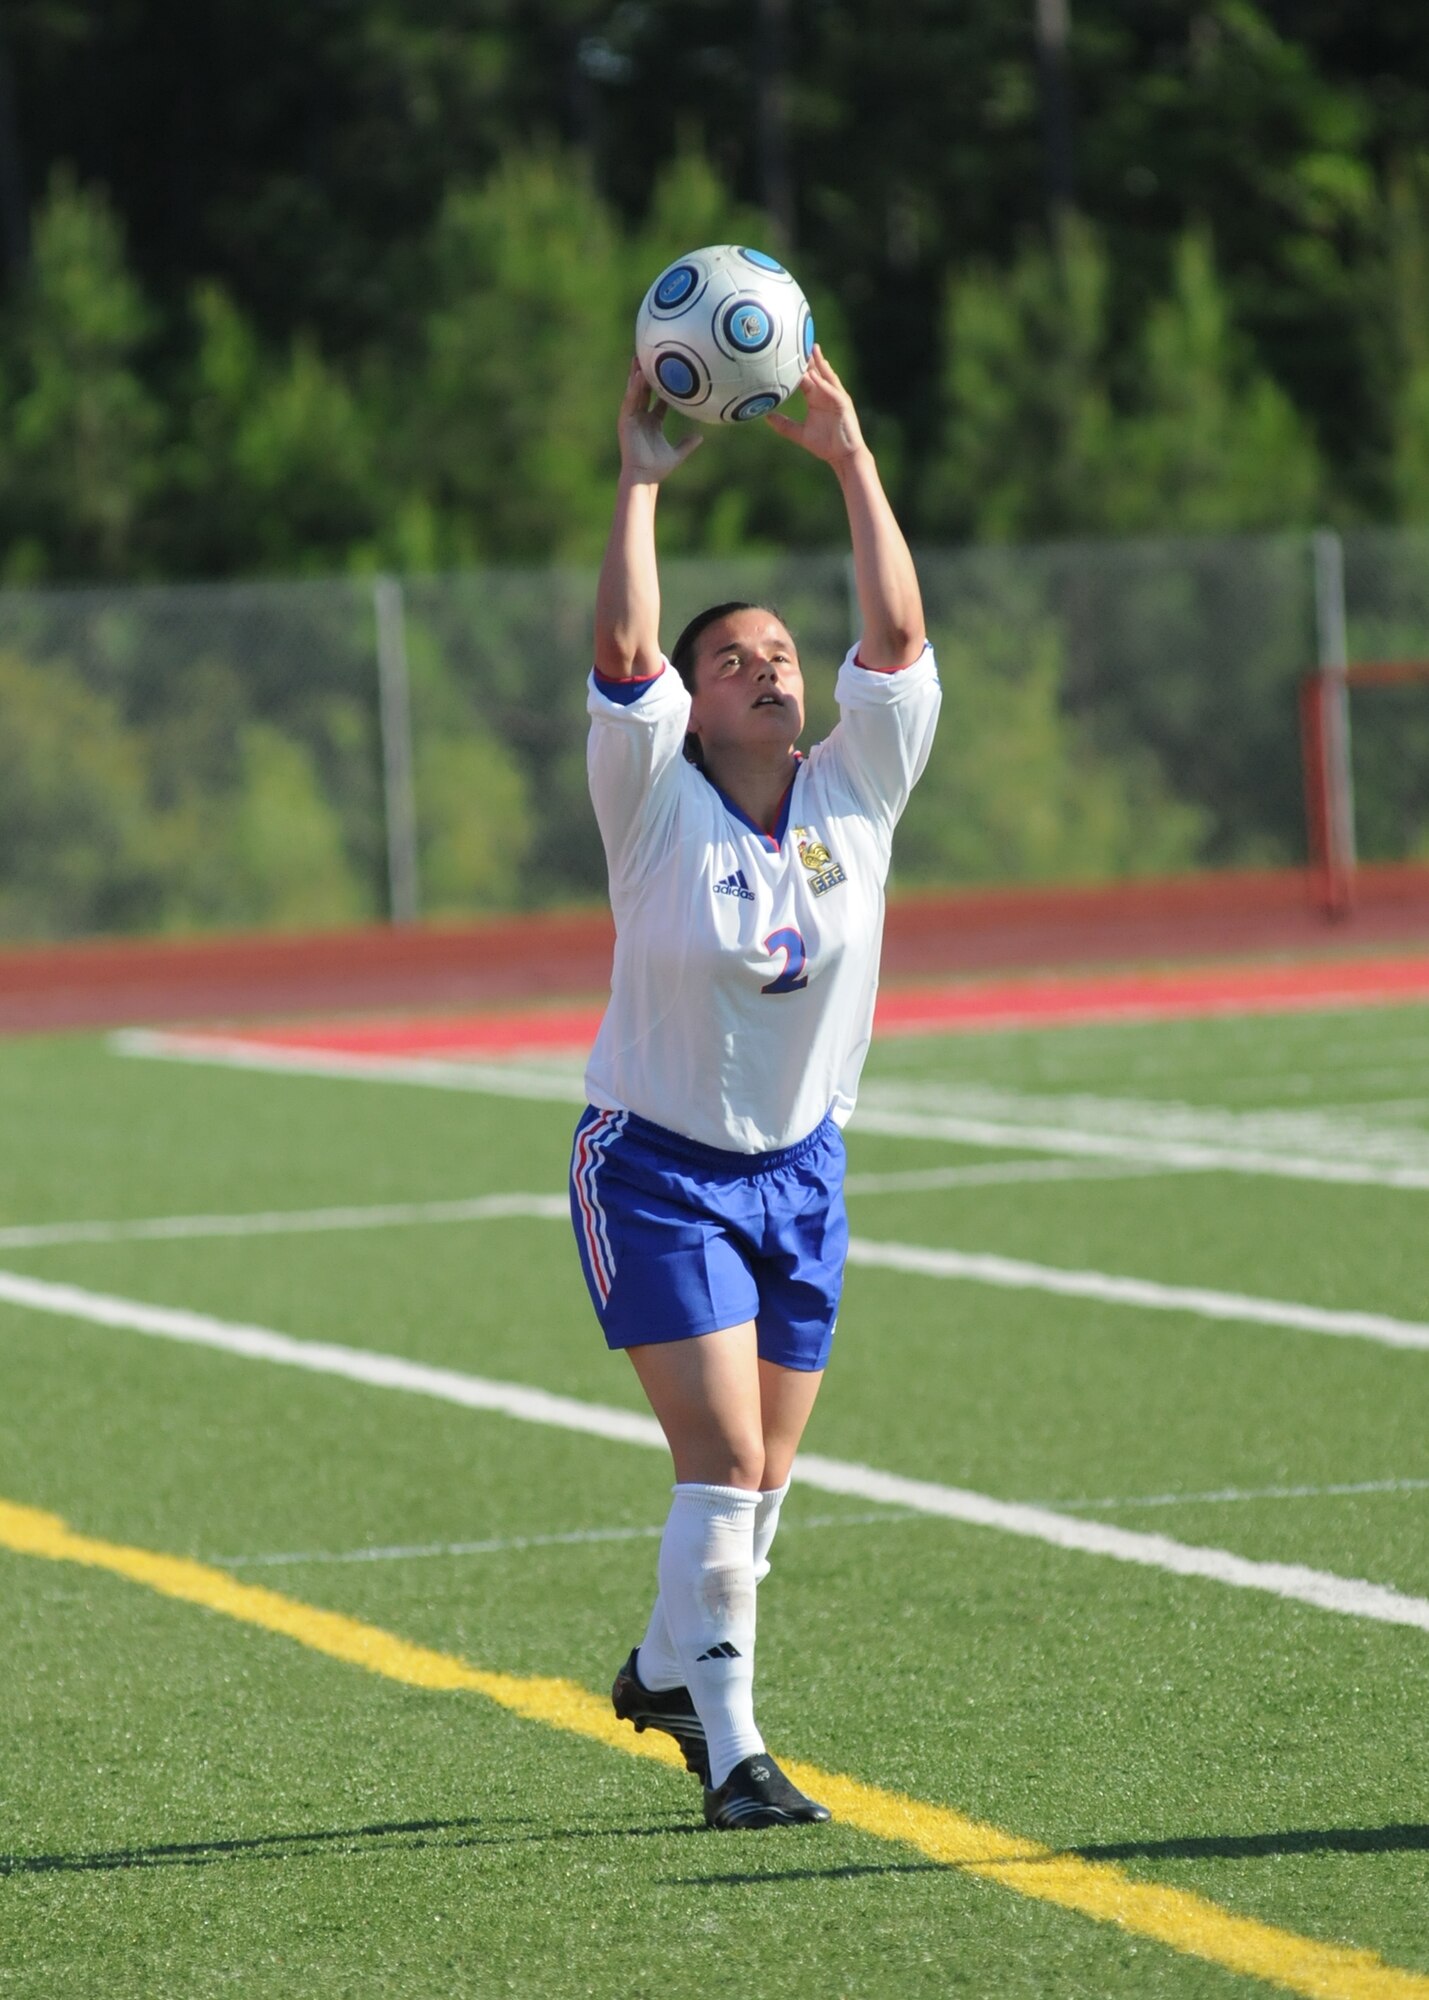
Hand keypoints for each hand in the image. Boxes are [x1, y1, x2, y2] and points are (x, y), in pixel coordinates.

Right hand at [618, 357, 703, 482]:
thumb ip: (687, 444)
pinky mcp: (625, 421)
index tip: (669, 371)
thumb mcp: (677, 453)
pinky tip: (636, 376)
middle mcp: (641, 417)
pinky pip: (630, 400)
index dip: (663, 386)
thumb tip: (700, 436)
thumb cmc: (658, 468)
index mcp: (652, 422)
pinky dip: (633, 388)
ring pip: (634, 392)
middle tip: (649, 355)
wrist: (644, 477)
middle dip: (646, 374)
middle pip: (644, 390)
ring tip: (638, 357)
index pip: (658, 399)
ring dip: (636, 375)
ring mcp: (632, 418)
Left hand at [765, 345, 867, 467]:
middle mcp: (826, 394)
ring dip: (820, 363)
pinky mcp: (843, 405)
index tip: (786, 352)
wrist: (843, 457)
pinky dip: (824, 383)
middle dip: (810, 357)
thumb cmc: (825, 445)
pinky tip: (816, 376)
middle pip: (817, 371)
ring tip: (812, 349)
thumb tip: (766, 417)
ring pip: (827, 376)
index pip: (805, 377)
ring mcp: (836, 397)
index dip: (797, 366)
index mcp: (816, 398)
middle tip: (800, 338)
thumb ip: (784, 425)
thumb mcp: (800, 434)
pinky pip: (832, 391)